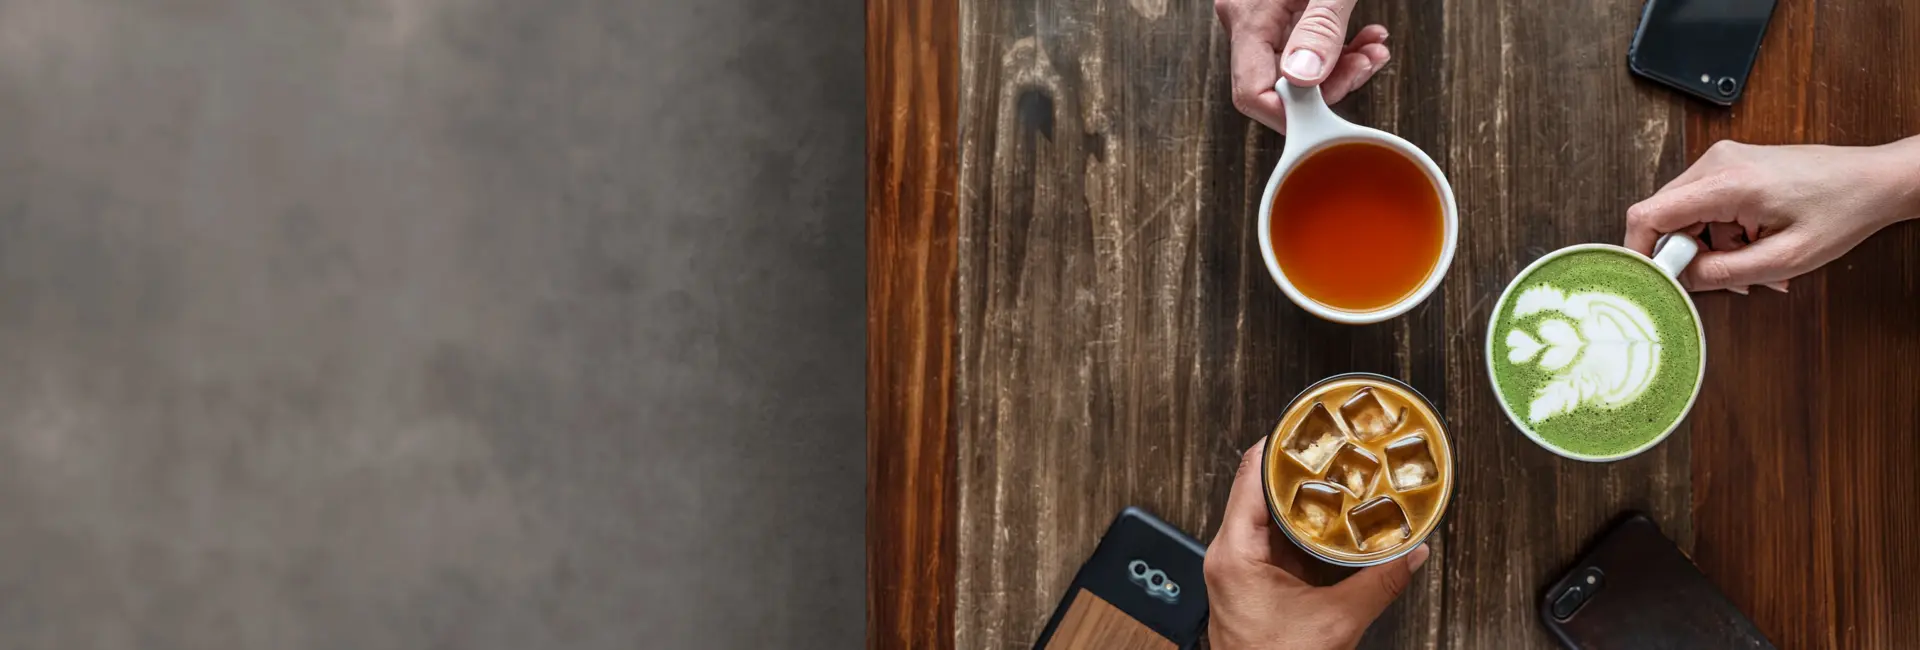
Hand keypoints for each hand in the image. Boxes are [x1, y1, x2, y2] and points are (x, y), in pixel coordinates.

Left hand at [1205, 439, 1429, 649]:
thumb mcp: (1337, 622)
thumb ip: (1379, 582)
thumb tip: (1412, 553)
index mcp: (1234, 553)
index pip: (1250, 476)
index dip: (1280, 445)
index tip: (1307, 426)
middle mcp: (1228, 553)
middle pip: (1259, 489)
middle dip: (1299, 467)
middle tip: (1333, 448)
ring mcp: (1238, 566)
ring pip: (1267, 513)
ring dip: (1302, 495)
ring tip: (1337, 475)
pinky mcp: (1250, 580)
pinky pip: (1275, 538)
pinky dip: (1302, 525)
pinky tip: (1331, 519)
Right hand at [1216, 0, 1390, 132]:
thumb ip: (1321, 28)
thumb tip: (1304, 79)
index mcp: (1249, 12)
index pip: (1252, 91)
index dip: (1290, 114)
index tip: (1325, 120)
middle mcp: (1247, 16)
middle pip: (1277, 83)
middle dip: (1328, 85)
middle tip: (1365, 68)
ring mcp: (1263, 14)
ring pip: (1295, 69)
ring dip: (1341, 68)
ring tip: (1374, 51)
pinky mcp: (1282, 11)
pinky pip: (1303, 48)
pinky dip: (1338, 50)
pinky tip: (1366, 40)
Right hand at [1624, 138, 1919, 293]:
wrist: (1874, 180)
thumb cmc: (1842, 210)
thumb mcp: (1783, 259)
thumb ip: (1723, 273)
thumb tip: (1681, 280)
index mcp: (1726, 182)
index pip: (1649, 215)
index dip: (1641, 251)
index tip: (1654, 278)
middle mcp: (1716, 163)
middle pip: (1661, 215)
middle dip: (1681, 253)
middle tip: (1717, 277)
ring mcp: (1722, 160)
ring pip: (1682, 213)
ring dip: (1704, 245)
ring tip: (1747, 263)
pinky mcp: (1729, 165)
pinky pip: (1702, 205)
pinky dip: (1717, 232)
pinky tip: (1750, 245)